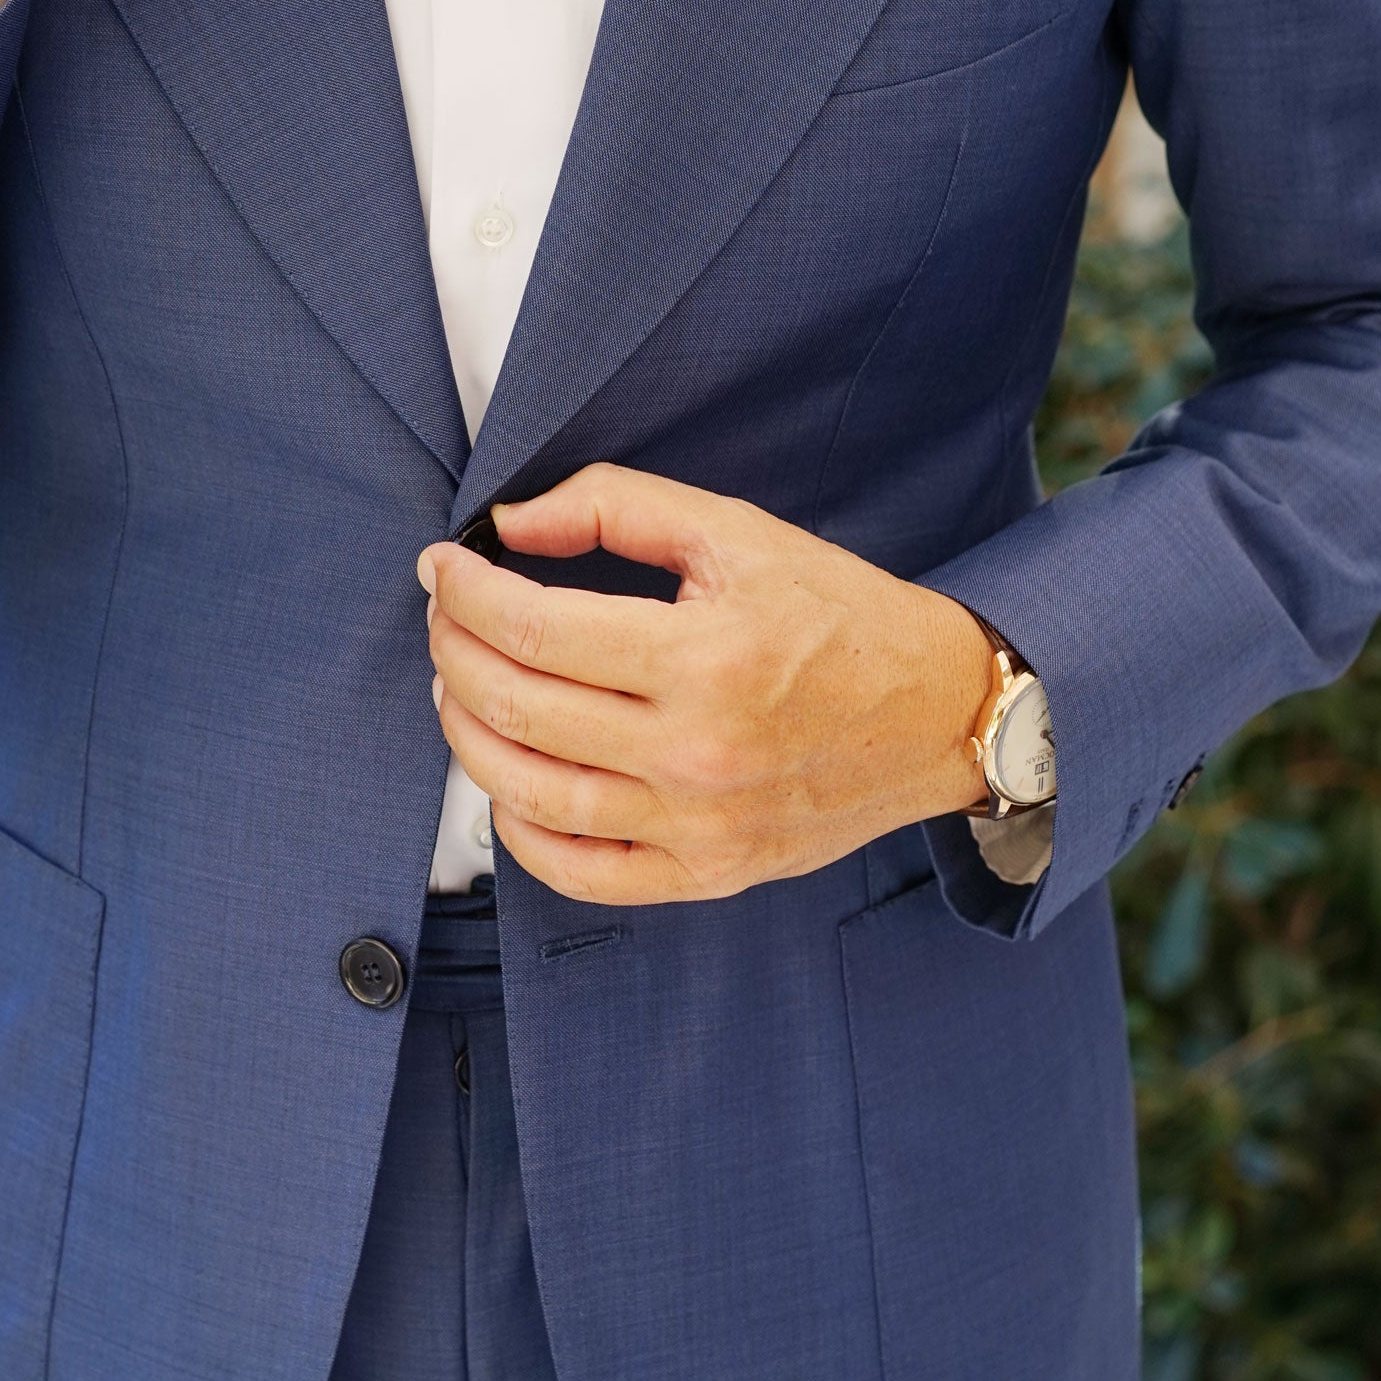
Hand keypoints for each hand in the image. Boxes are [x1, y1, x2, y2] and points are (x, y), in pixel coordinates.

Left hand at [416, 465, 995, 904]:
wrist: (938, 715)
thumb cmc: (839, 616)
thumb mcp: (738, 531)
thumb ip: (618, 507)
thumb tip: (512, 523)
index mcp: (706, 656)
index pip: (534, 629)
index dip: (464, 593)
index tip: (443, 566)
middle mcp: (698, 750)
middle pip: (519, 709)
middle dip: (454, 652)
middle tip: (445, 618)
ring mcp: (699, 824)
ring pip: (531, 795)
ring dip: (468, 735)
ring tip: (459, 689)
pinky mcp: (706, 872)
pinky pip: (579, 872)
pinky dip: (518, 831)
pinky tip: (505, 781)